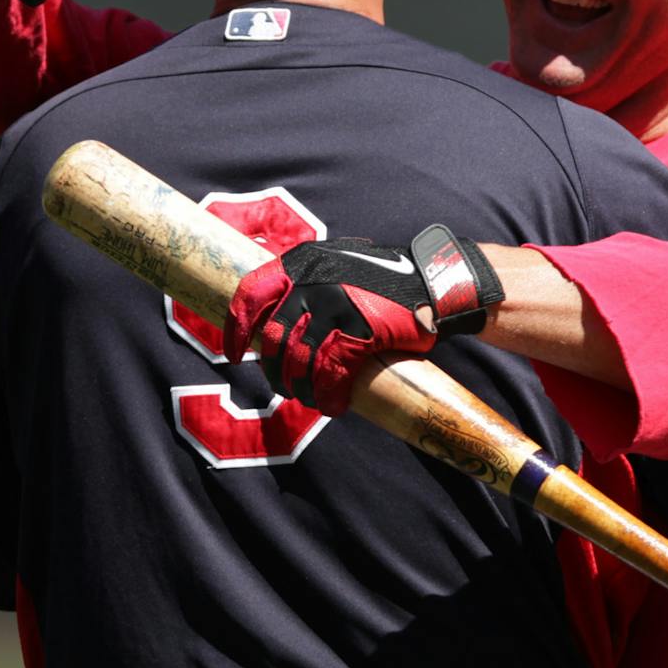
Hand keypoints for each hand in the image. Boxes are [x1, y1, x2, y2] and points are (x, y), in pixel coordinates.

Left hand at [223, 227, 503, 415]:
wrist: (434, 283)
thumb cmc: (384, 281)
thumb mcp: (337, 266)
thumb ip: (306, 284)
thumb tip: (272, 323)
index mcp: (301, 262)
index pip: (250, 294)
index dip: (235, 328)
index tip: (233, 355)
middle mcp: (312, 281)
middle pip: (273, 337)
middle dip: (273, 369)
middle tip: (283, 386)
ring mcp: (335, 304)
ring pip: (300, 359)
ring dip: (301, 387)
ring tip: (310, 399)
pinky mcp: (359, 329)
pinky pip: (332, 372)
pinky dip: (329, 395)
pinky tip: (334, 406)